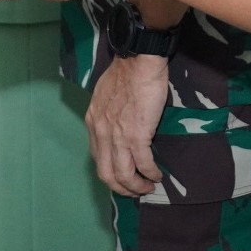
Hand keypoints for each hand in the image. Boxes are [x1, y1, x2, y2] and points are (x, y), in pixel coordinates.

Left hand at [87, 54, 170, 197]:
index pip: (97, 158)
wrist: (138, 60)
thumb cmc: (126, 71)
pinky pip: (143, 164)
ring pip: (124, 175)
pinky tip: (157, 175)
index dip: (110, 173)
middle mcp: (101, 133)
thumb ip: (105, 114)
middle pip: (107, 174)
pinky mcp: (137, 135)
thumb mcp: (104, 95)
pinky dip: (150, 174)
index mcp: (93, 122)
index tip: (122, 176)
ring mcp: (118, 136)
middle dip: (121, 188)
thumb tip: (114, 125)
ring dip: (137, 187)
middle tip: (135, 190)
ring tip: (148, 187)